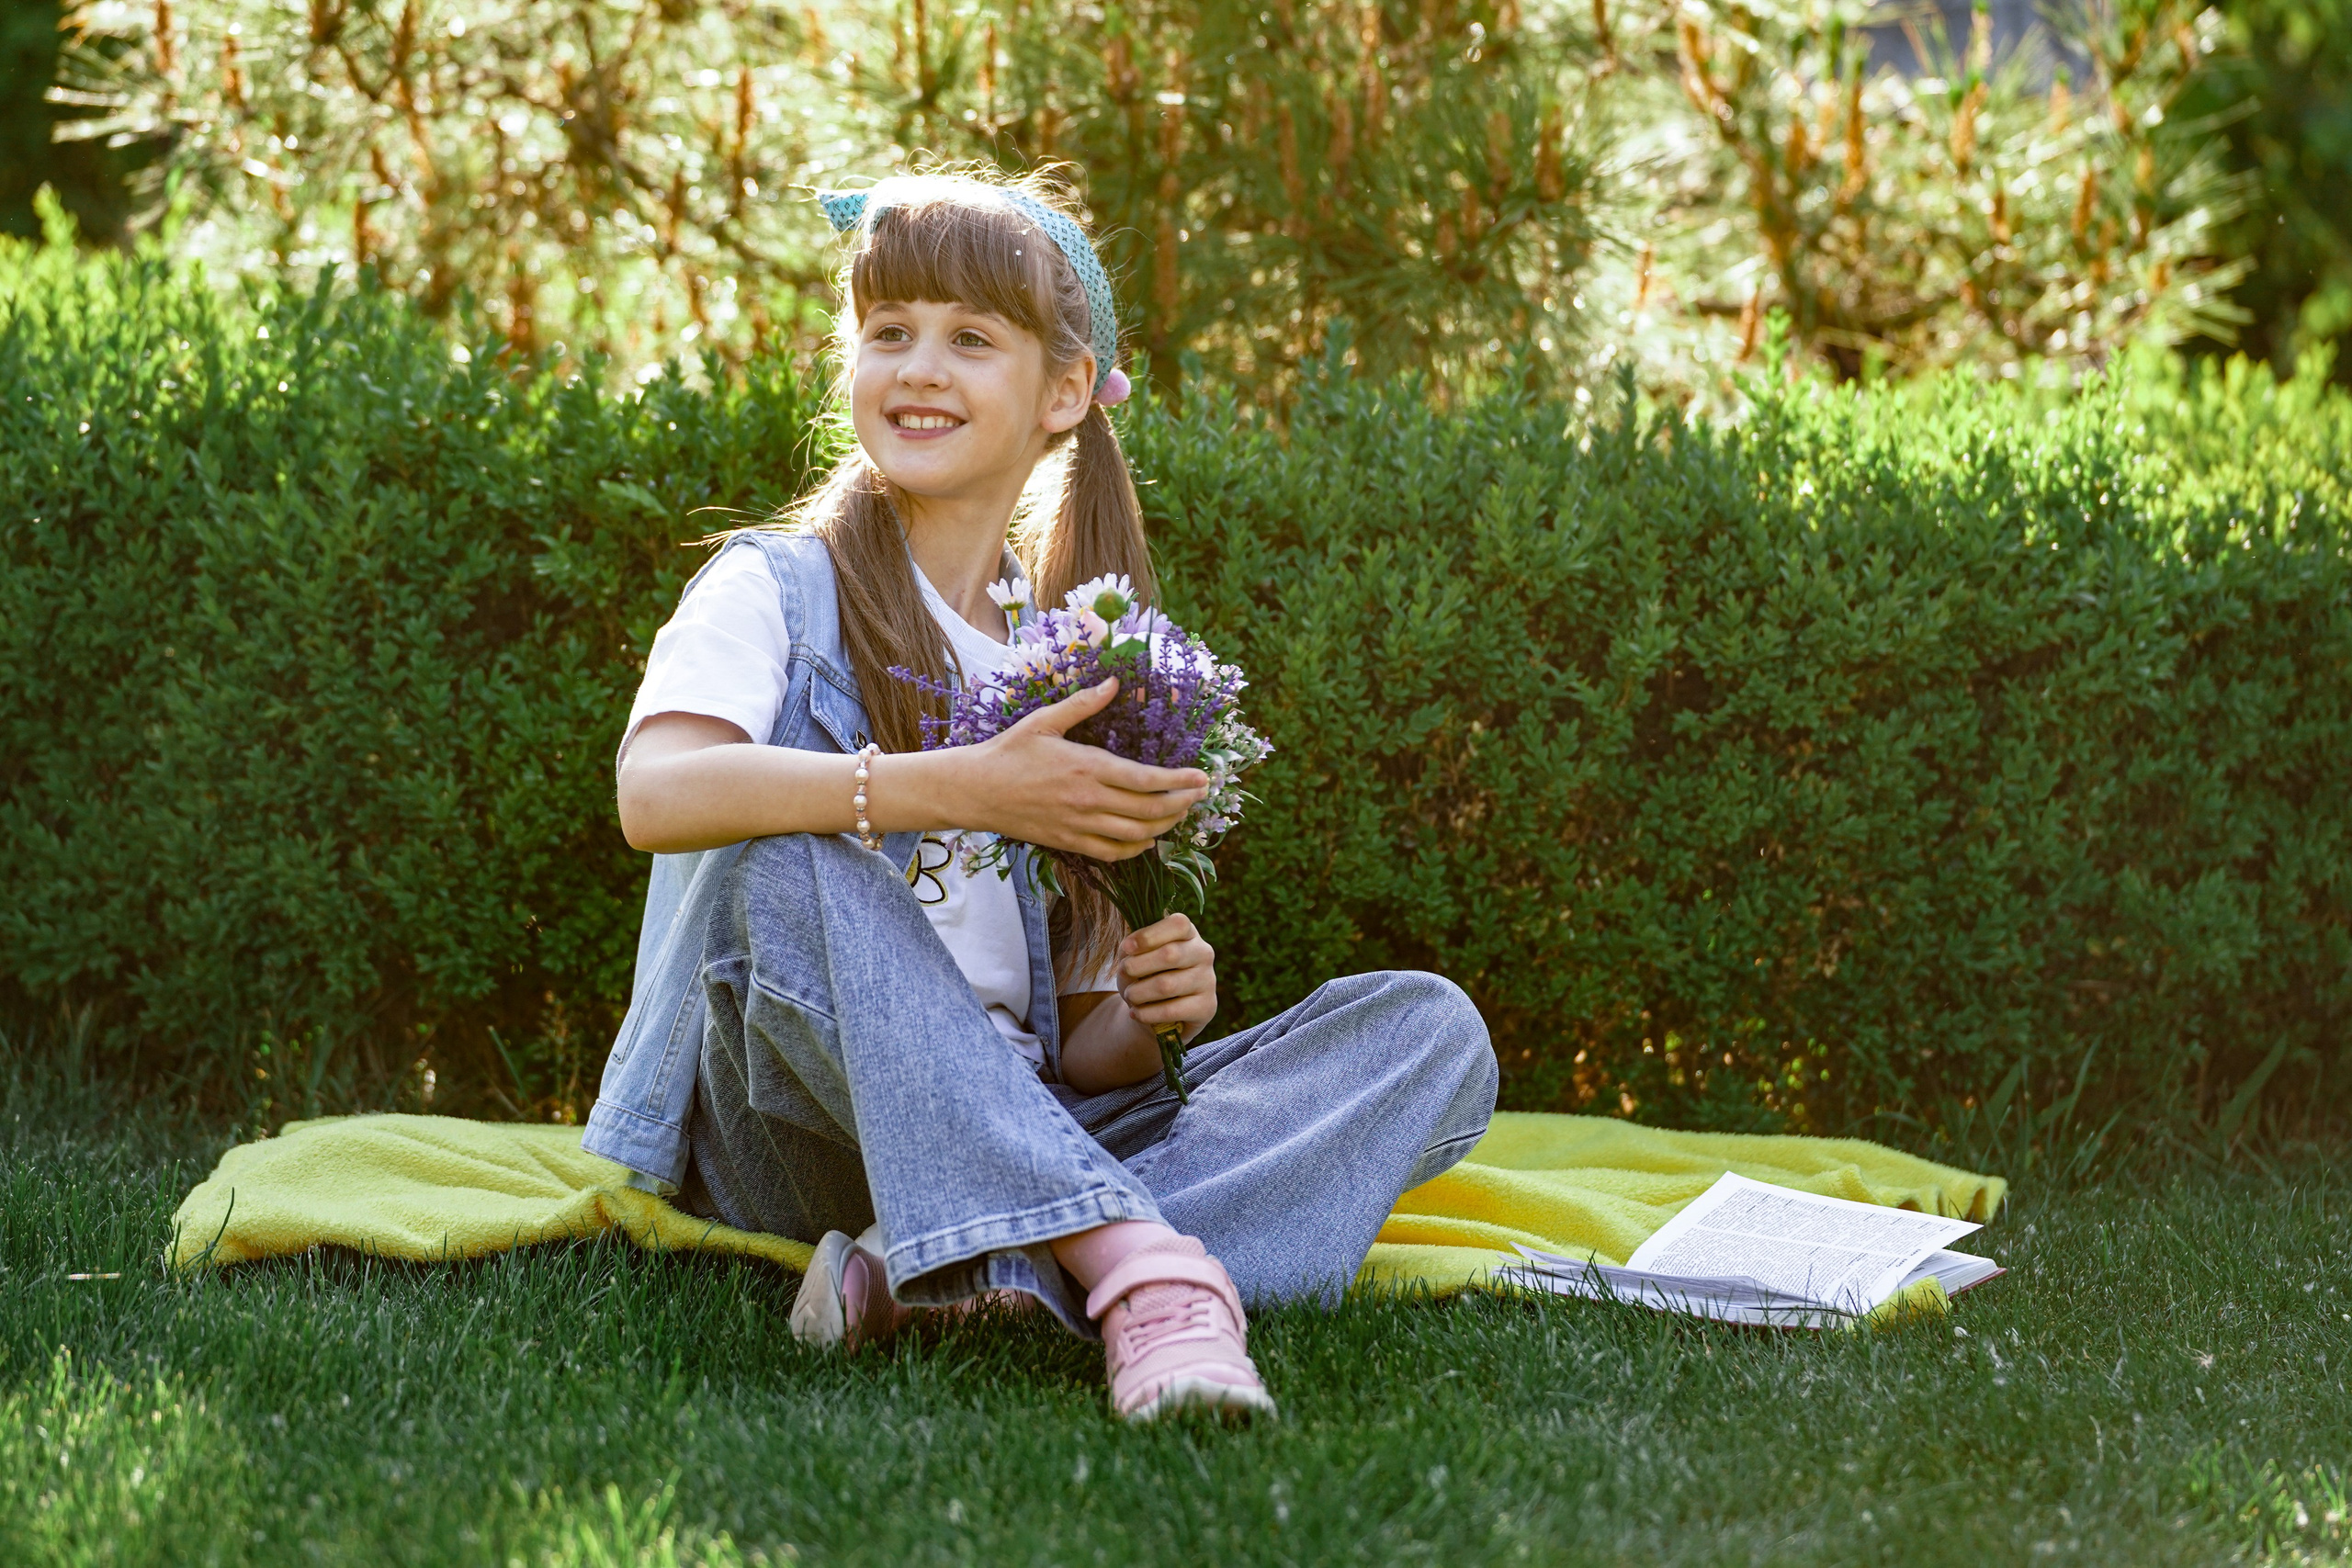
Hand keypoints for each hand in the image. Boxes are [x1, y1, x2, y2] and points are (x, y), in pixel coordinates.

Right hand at [958, 678, 1208, 859]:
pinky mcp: (1069, 842)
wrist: (975, 790)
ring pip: (1136, 834)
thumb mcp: (1044, 720)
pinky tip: (1148, 839)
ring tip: (1181, 814)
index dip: (1180, 781)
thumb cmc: (1009, 751)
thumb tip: (1114, 682)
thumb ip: (1084, 704)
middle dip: (1182, 804)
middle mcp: (1088, 800)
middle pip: (1149, 810)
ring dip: (1165, 826)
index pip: (1146, 780)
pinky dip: (1137, 849)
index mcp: (1087, 766)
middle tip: (1199, 794)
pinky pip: (1112, 854)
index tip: (1202, 777)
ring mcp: (1079, 825)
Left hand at [1116, 913, 1217, 1042]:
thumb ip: (1131, 949)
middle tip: (1123, 972)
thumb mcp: (1135, 956)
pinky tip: (1135, 1013)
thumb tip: (1129, 949)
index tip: (1127, 947)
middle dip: (1138, 965)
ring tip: (1129, 995)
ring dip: (1139, 992)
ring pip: (1167, 985)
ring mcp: (1208, 980)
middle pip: (1171, 954)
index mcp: (1188, 933)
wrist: (1160, 1012)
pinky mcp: (1207, 1006)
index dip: (1149, 935)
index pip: (1178, 924)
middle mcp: (1203, 953)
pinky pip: (1171, 1011)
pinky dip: (1146, 1013)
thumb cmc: (1146, 974)